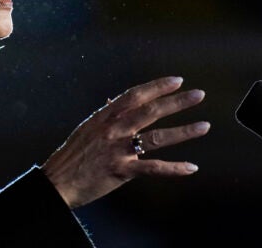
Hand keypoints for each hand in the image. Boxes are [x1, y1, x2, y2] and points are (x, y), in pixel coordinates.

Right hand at [41, 76, 209, 207]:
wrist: (58, 181)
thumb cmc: (72, 155)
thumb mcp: (86, 129)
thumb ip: (104, 115)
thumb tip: (114, 100)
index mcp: (104, 117)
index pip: (135, 95)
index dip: (157, 87)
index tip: (177, 81)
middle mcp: (113, 129)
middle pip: (150, 111)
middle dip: (177, 102)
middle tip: (198, 95)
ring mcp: (117, 150)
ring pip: (156, 137)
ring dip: (183, 131)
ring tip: (204, 126)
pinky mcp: (121, 171)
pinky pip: (153, 168)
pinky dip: (174, 169)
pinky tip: (191, 167)